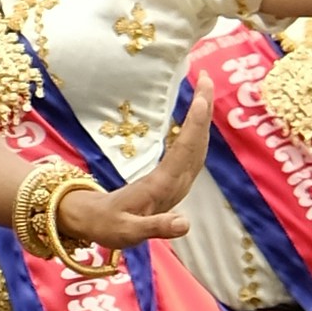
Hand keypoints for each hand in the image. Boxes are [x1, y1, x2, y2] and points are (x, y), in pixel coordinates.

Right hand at [79, 78, 214, 243]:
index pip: (185, 152)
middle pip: (197, 142)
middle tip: (206, 78)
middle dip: (204, 111)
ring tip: (203, 88)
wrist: (105, 230)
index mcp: (165, 189)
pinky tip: (196, 115)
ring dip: (203, 116)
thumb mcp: (127, 232)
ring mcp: (179, 180)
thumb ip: (156, 228)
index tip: (201, 100)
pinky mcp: (175, 178)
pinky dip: (196, 127)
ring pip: (197, 144)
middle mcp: (178, 183)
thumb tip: (184, 225)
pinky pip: (190, 148)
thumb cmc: (110, 226)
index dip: (195, 126)